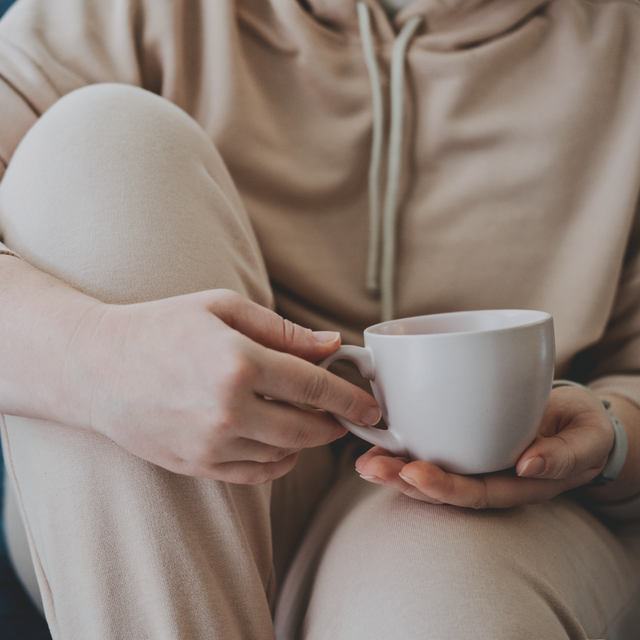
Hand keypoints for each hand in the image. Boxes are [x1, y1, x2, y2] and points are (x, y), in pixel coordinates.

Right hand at [62, 289, 380, 482]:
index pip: (314, 386)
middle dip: (334, 424)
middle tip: (343, 414)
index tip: (370, 405)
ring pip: (284, 456)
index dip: (349, 397)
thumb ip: (283, 330)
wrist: (96, 367)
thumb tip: (331, 345)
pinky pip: (256, 474)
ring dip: (306, 441)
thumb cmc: (161, 326)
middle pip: (306, 429)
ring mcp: (211, 444)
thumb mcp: (222, 308)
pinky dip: (278, 460)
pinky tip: (276, 439)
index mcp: (238, 362)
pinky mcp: (197, 465)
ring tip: (304, 419)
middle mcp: (228, 410)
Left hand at [354, 385, 614, 508]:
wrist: (576, 421)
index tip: (414, 473)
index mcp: (514, 485)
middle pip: (439, 486)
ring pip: (428, 468)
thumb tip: (528, 466)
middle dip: (401, 480)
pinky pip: (431, 444)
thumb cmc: (581, 432)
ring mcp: (472, 459)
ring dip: (393, 465)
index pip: (473, 493)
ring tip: (362, 460)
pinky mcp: (463, 437)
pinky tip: (377, 435)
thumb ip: (563, 456)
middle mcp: (486, 476)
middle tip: (370, 468)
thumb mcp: (586, 442)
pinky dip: (402, 441)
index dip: (442, 487)